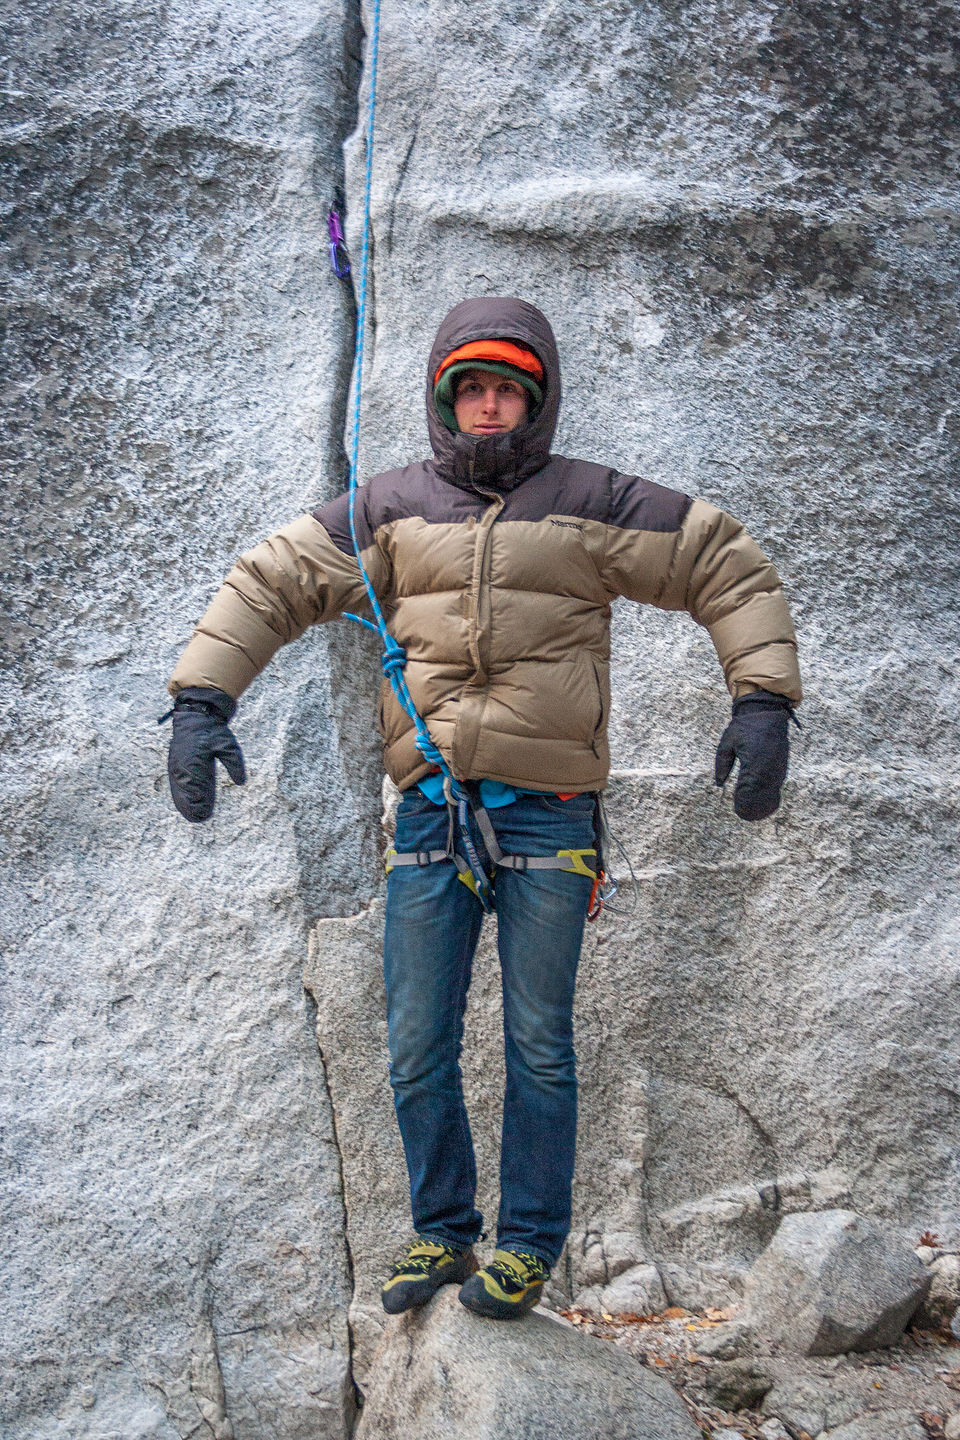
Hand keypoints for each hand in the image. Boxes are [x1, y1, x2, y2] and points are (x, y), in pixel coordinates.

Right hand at [165, 687, 245, 821]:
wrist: (196, 716)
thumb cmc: (213, 731)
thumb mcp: (228, 745)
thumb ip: (235, 764)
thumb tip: (241, 781)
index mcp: (193, 764)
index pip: (195, 791)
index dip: (200, 804)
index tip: (206, 814)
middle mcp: (182, 767)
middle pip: (186, 794)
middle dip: (193, 807)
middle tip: (202, 819)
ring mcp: (176, 766)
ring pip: (179, 790)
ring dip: (185, 804)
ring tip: (193, 817)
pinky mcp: (176, 764)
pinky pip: (176, 783)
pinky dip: (180, 795)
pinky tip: (183, 804)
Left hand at [714, 690, 794, 821]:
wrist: (766, 712)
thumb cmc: (744, 727)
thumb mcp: (727, 742)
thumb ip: (722, 764)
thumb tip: (719, 784)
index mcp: (754, 759)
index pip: (749, 787)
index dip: (744, 801)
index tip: (738, 811)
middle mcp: (768, 764)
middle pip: (762, 793)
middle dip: (754, 806)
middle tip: (745, 817)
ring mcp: (778, 764)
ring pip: (772, 790)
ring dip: (764, 802)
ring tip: (755, 814)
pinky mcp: (782, 763)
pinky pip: (777, 783)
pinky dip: (771, 793)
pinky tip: (765, 801)